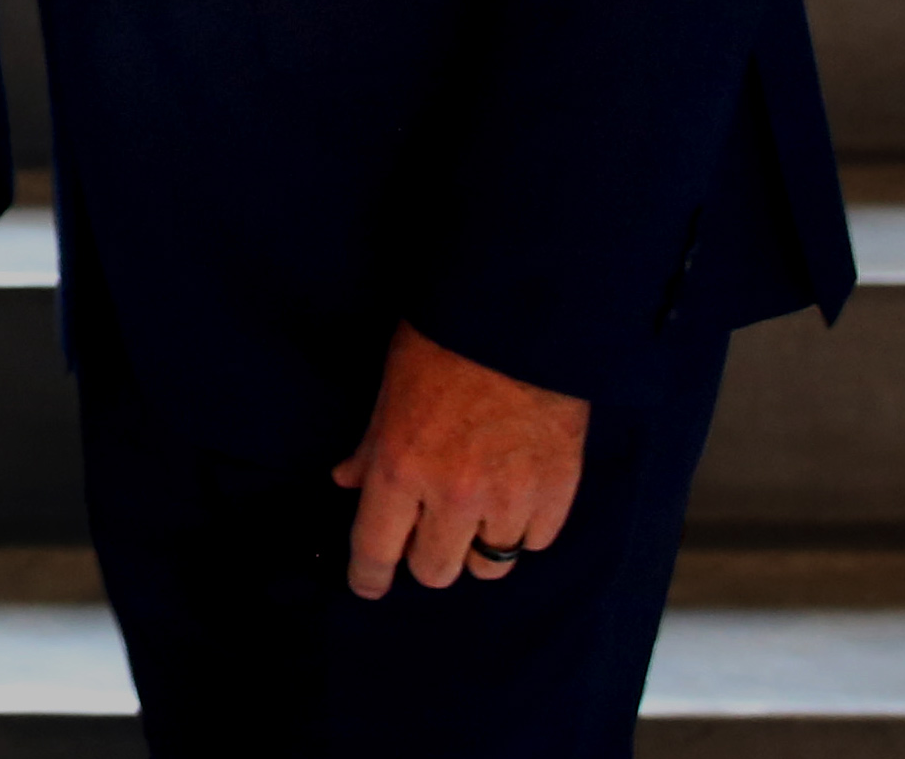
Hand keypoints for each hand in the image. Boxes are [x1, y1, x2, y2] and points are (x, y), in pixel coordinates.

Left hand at [331, 320, 584, 597]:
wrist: (523, 319)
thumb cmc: (444, 342)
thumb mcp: (391, 389)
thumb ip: (371, 446)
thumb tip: (348, 483)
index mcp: (399, 468)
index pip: (375, 550)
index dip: (369, 576)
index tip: (369, 585)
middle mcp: (451, 497)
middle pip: (435, 572)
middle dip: (427, 555)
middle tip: (431, 528)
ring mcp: (508, 501)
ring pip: (488, 566)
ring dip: (478, 544)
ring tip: (481, 509)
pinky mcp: (556, 495)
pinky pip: (534, 543)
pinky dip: (523, 528)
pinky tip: (518, 494)